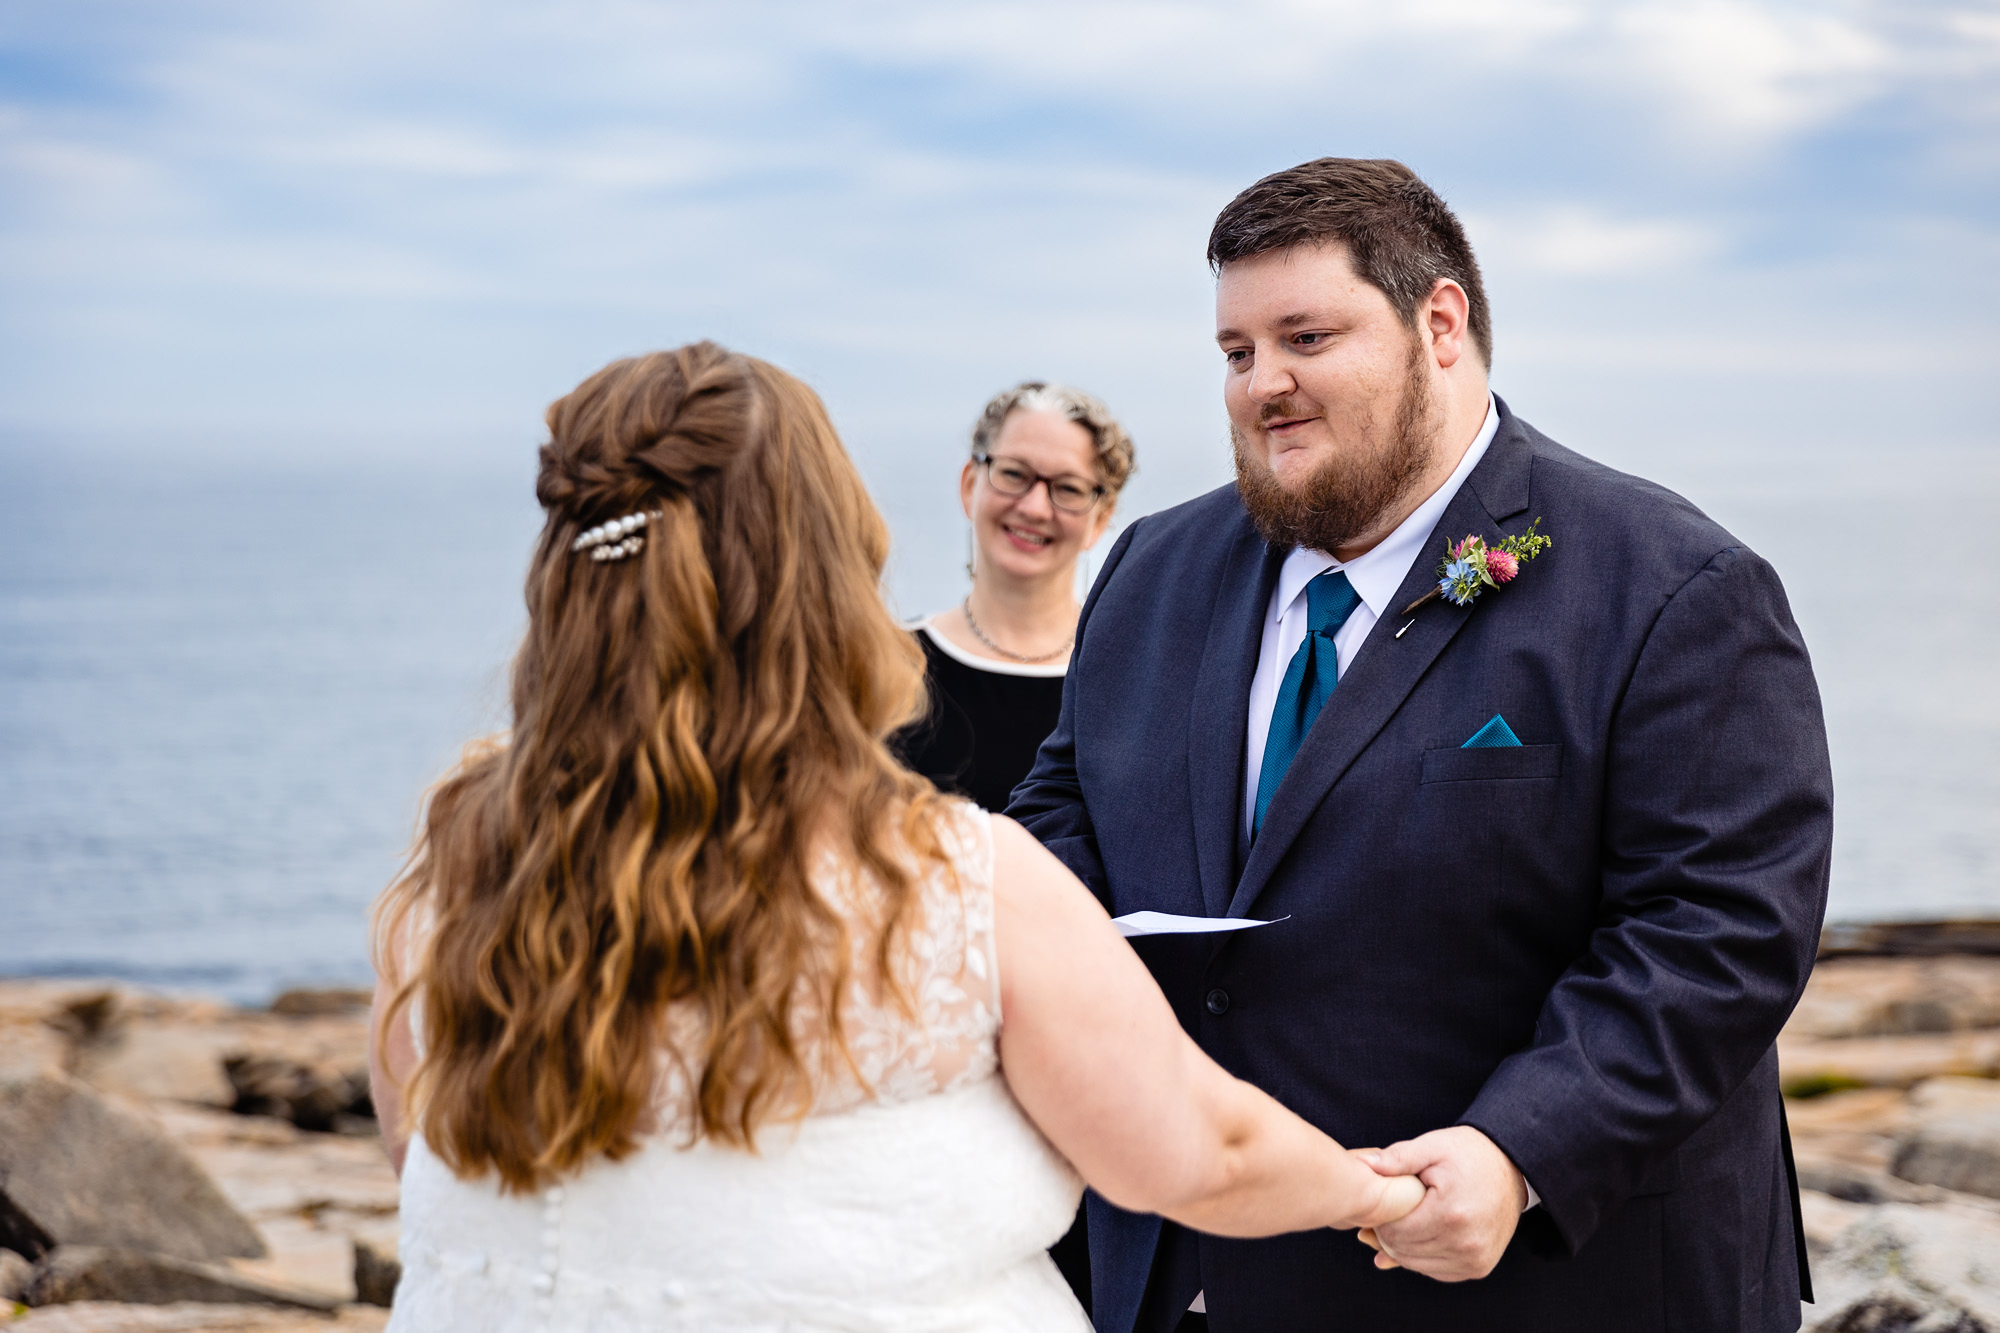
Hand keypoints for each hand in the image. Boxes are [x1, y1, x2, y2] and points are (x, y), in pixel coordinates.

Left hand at [1353, 1127, 1524, 1281]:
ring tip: (1404, 1222)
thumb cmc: (1467, 1154)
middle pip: (1403, 1251)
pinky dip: (1423, 1256)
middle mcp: (1465, 1243)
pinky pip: (1436, 1270)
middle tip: (1385, 1215)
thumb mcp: (1432, 1147)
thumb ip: (1397, 1158)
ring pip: (1416, 1264)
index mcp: (1450, 1213)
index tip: (1382, 1204)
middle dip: (1387, 1235)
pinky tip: (1421, 1235)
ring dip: (1403, 1248)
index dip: (1380, 1219)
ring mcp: (1475, 1259)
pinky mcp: (1479, 1267)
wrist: (1510, 1168)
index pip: (1394, 1232)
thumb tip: (1362, 1165)